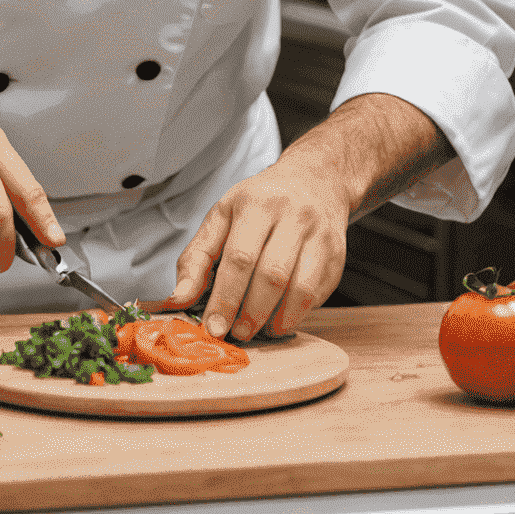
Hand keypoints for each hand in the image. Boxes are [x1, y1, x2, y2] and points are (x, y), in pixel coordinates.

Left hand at [159, 95, 452, 339]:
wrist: (314, 180)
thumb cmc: (260, 203)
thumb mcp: (222, 217)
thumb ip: (197, 258)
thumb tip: (177, 300)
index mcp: (255, 203)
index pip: (239, 257)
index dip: (225, 298)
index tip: (213, 327)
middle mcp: (291, 215)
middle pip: (271, 275)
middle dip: (250, 313)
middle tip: (236, 333)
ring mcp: (319, 234)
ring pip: (300, 289)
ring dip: (276, 320)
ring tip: (258, 330)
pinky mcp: (337, 254)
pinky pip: (318, 293)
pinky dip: (298, 314)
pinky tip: (281, 318)